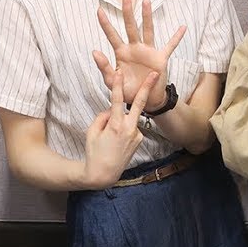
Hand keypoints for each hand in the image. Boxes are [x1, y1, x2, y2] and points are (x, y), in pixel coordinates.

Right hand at [82, 70, 157, 188]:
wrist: (103, 174)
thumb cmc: (94, 152)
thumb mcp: (92, 131)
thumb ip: (102, 116)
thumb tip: (112, 110)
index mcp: (115, 125)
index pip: (117, 100)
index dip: (118, 85)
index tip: (120, 72)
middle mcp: (129, 129)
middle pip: (139, 103)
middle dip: (147, 87)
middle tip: (155, 74)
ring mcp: (136, 135)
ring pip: (129, 119)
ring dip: (122, 121)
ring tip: (110, 141)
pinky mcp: (139, 140)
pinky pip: (130, 128)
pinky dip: (124, 130)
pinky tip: (117, 143)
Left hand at [92, 0, 185, 111]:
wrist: (145, 100)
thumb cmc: (127, 91)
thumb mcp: (112, 82)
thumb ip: (104, 67)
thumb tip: (95, 51)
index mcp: (121, 53)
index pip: (112, 35)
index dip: (105, 24)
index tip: (99, 10)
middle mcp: (134, 48)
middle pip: (130, 26)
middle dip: (128, 11)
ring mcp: (148, 52)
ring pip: (148, 30)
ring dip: (147, 16)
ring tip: (146, 1)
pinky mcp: (160, 58)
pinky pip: (170, 46)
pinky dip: (176, 37)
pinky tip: (182, 27)